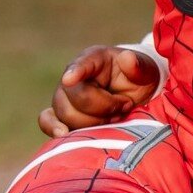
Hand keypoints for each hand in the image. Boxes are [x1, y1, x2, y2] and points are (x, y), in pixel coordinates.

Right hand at [37, 46, 159, 138]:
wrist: (134, 95)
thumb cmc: (138, 79)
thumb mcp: (146, 70)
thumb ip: (139, 66)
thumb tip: (128, 58)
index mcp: (94, 59)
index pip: (82, 64)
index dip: (76, 72)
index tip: (69, 79)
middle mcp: (74, 77)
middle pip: (77, 98)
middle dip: (105, 108)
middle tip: (124, 106)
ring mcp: (65, 96)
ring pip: (66, 114)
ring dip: (94, 122)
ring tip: (114, 118)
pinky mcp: (62, 114)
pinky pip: (46, 120)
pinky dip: (53, 128)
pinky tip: (63, 134)